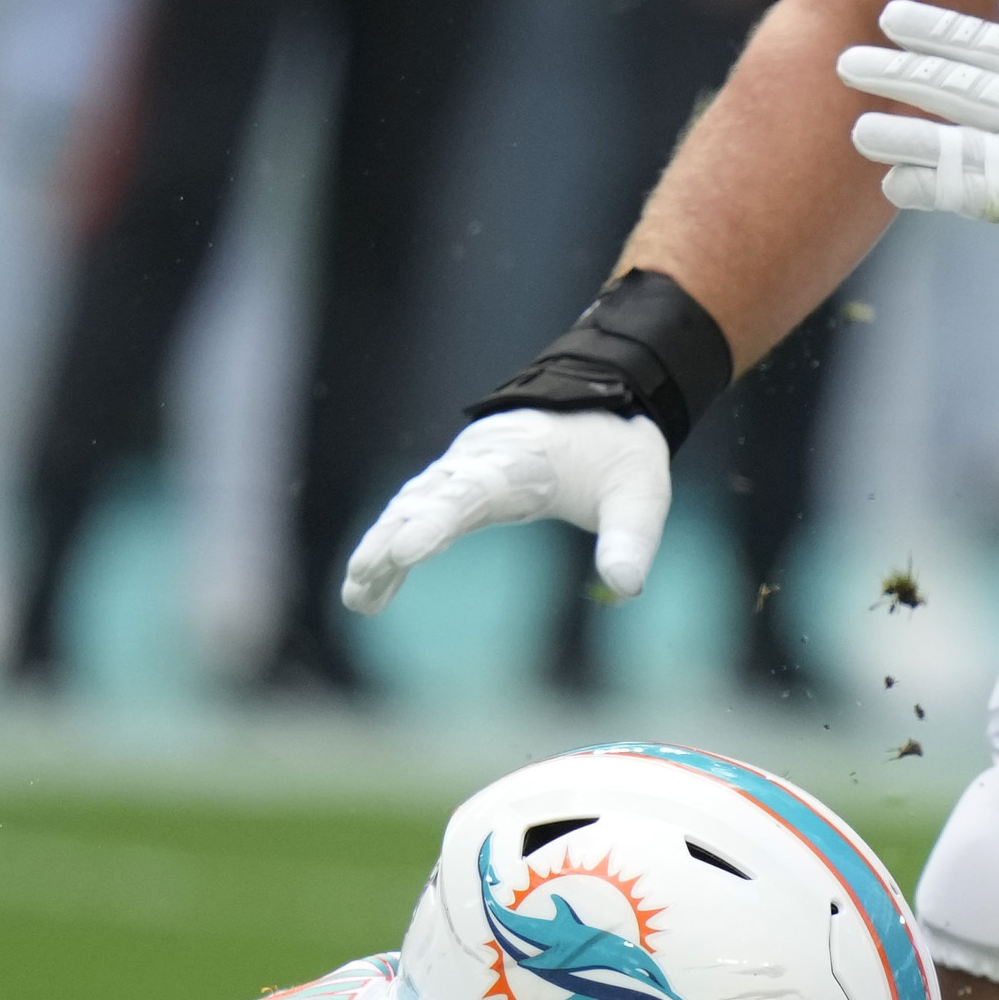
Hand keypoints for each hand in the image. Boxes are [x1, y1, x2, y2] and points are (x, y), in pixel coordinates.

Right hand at [341, 408, 670, 613]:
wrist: (604, 403)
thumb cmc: (620, 451)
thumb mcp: (642, 493)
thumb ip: (632, 539)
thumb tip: (627, 589)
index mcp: (522, 460)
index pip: (472, 491)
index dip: (437, 520)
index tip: (406, 550)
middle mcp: (480, 461)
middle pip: (427, 499)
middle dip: (391, 538)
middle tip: (362, 576)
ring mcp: (462, 470)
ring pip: (410, 507)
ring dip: (380, 547)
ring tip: (356, 596)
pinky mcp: (457, 483)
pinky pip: (415, 513)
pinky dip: (390, 545)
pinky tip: (370, 587)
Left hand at [841, 0, 998, 277]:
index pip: (988, 46)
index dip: (937, 31)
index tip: (890, 18)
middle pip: (965, 88)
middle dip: (905, 75)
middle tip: (849, 64)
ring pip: (964, 141)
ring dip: (908, 138)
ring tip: (858, 131)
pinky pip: (980, 195)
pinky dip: (936, 189)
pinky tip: (894, 185)